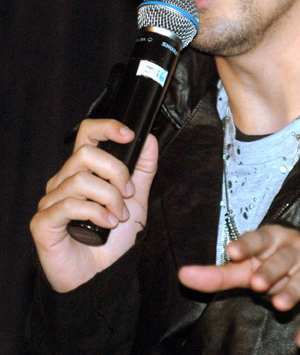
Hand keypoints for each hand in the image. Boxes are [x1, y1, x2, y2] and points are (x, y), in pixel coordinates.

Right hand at [30, 118, 157, 292]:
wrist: (102, 278)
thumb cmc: (114, 240)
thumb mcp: (136, 201)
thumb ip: (142, 170)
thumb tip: (150, 140)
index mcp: (83, 171)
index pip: (87, 134)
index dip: (107, 127)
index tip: (130, 135)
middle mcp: (63, 181)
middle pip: (86, 153)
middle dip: (115, 171)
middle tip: (129, 194)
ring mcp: (51, 201)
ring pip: (80, 179)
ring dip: (109, 198)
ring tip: (118, 217)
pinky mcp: (43, 222)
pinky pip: (69, 205)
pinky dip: (95, 213)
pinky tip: (106, 225)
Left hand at [178, 224, 299, 349]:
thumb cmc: (270, 261)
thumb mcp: (247, 264)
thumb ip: (218, 274)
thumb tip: (182, 275)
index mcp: (271, 238)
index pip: (257, 238)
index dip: (246, 244)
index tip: (232, 252)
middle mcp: (294, 249)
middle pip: (282, 258)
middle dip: (270, 270)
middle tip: (257, 283)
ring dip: (293, 290)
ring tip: (279, 305)